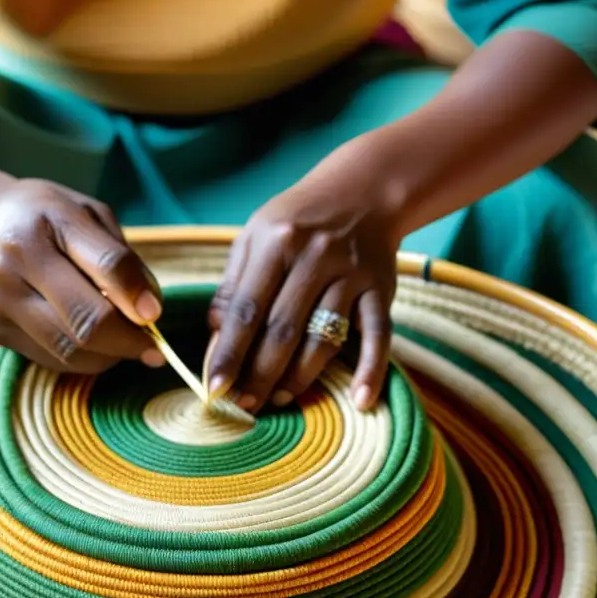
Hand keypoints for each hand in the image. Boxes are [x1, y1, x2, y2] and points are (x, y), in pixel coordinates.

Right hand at [0, 177, 164, 373]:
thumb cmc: (42, 216)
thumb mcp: (85, 214)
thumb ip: (120, 256)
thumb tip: (151, 310)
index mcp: (48, 220)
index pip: (107, 265)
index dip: (137, 296)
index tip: (155, 315)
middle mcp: (16, 260)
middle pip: (87, 320)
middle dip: (129, 340)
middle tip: (151, 346)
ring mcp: (0, 299)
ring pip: (70, 350)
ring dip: (109, 356)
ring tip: (125, 346)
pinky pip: (50, 359)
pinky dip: (82, 360)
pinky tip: (94, 346)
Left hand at [206, 136, 401, 411]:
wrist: (363, 191)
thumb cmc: (297, 221)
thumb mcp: (255, 237)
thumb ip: (233, 285)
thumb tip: (215, 338)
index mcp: (276, 242)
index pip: (246, 309)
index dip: (229, 352)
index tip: (215, 387)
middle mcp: (315, 256)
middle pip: (283, 330)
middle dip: (260, 374)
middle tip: (244, 405)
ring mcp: (352, 273)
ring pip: (323, 337)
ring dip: (300, 377)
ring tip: (279, 399)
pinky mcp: (381, 289)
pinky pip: (379, 335)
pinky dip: (371, 369)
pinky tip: (360, 400)